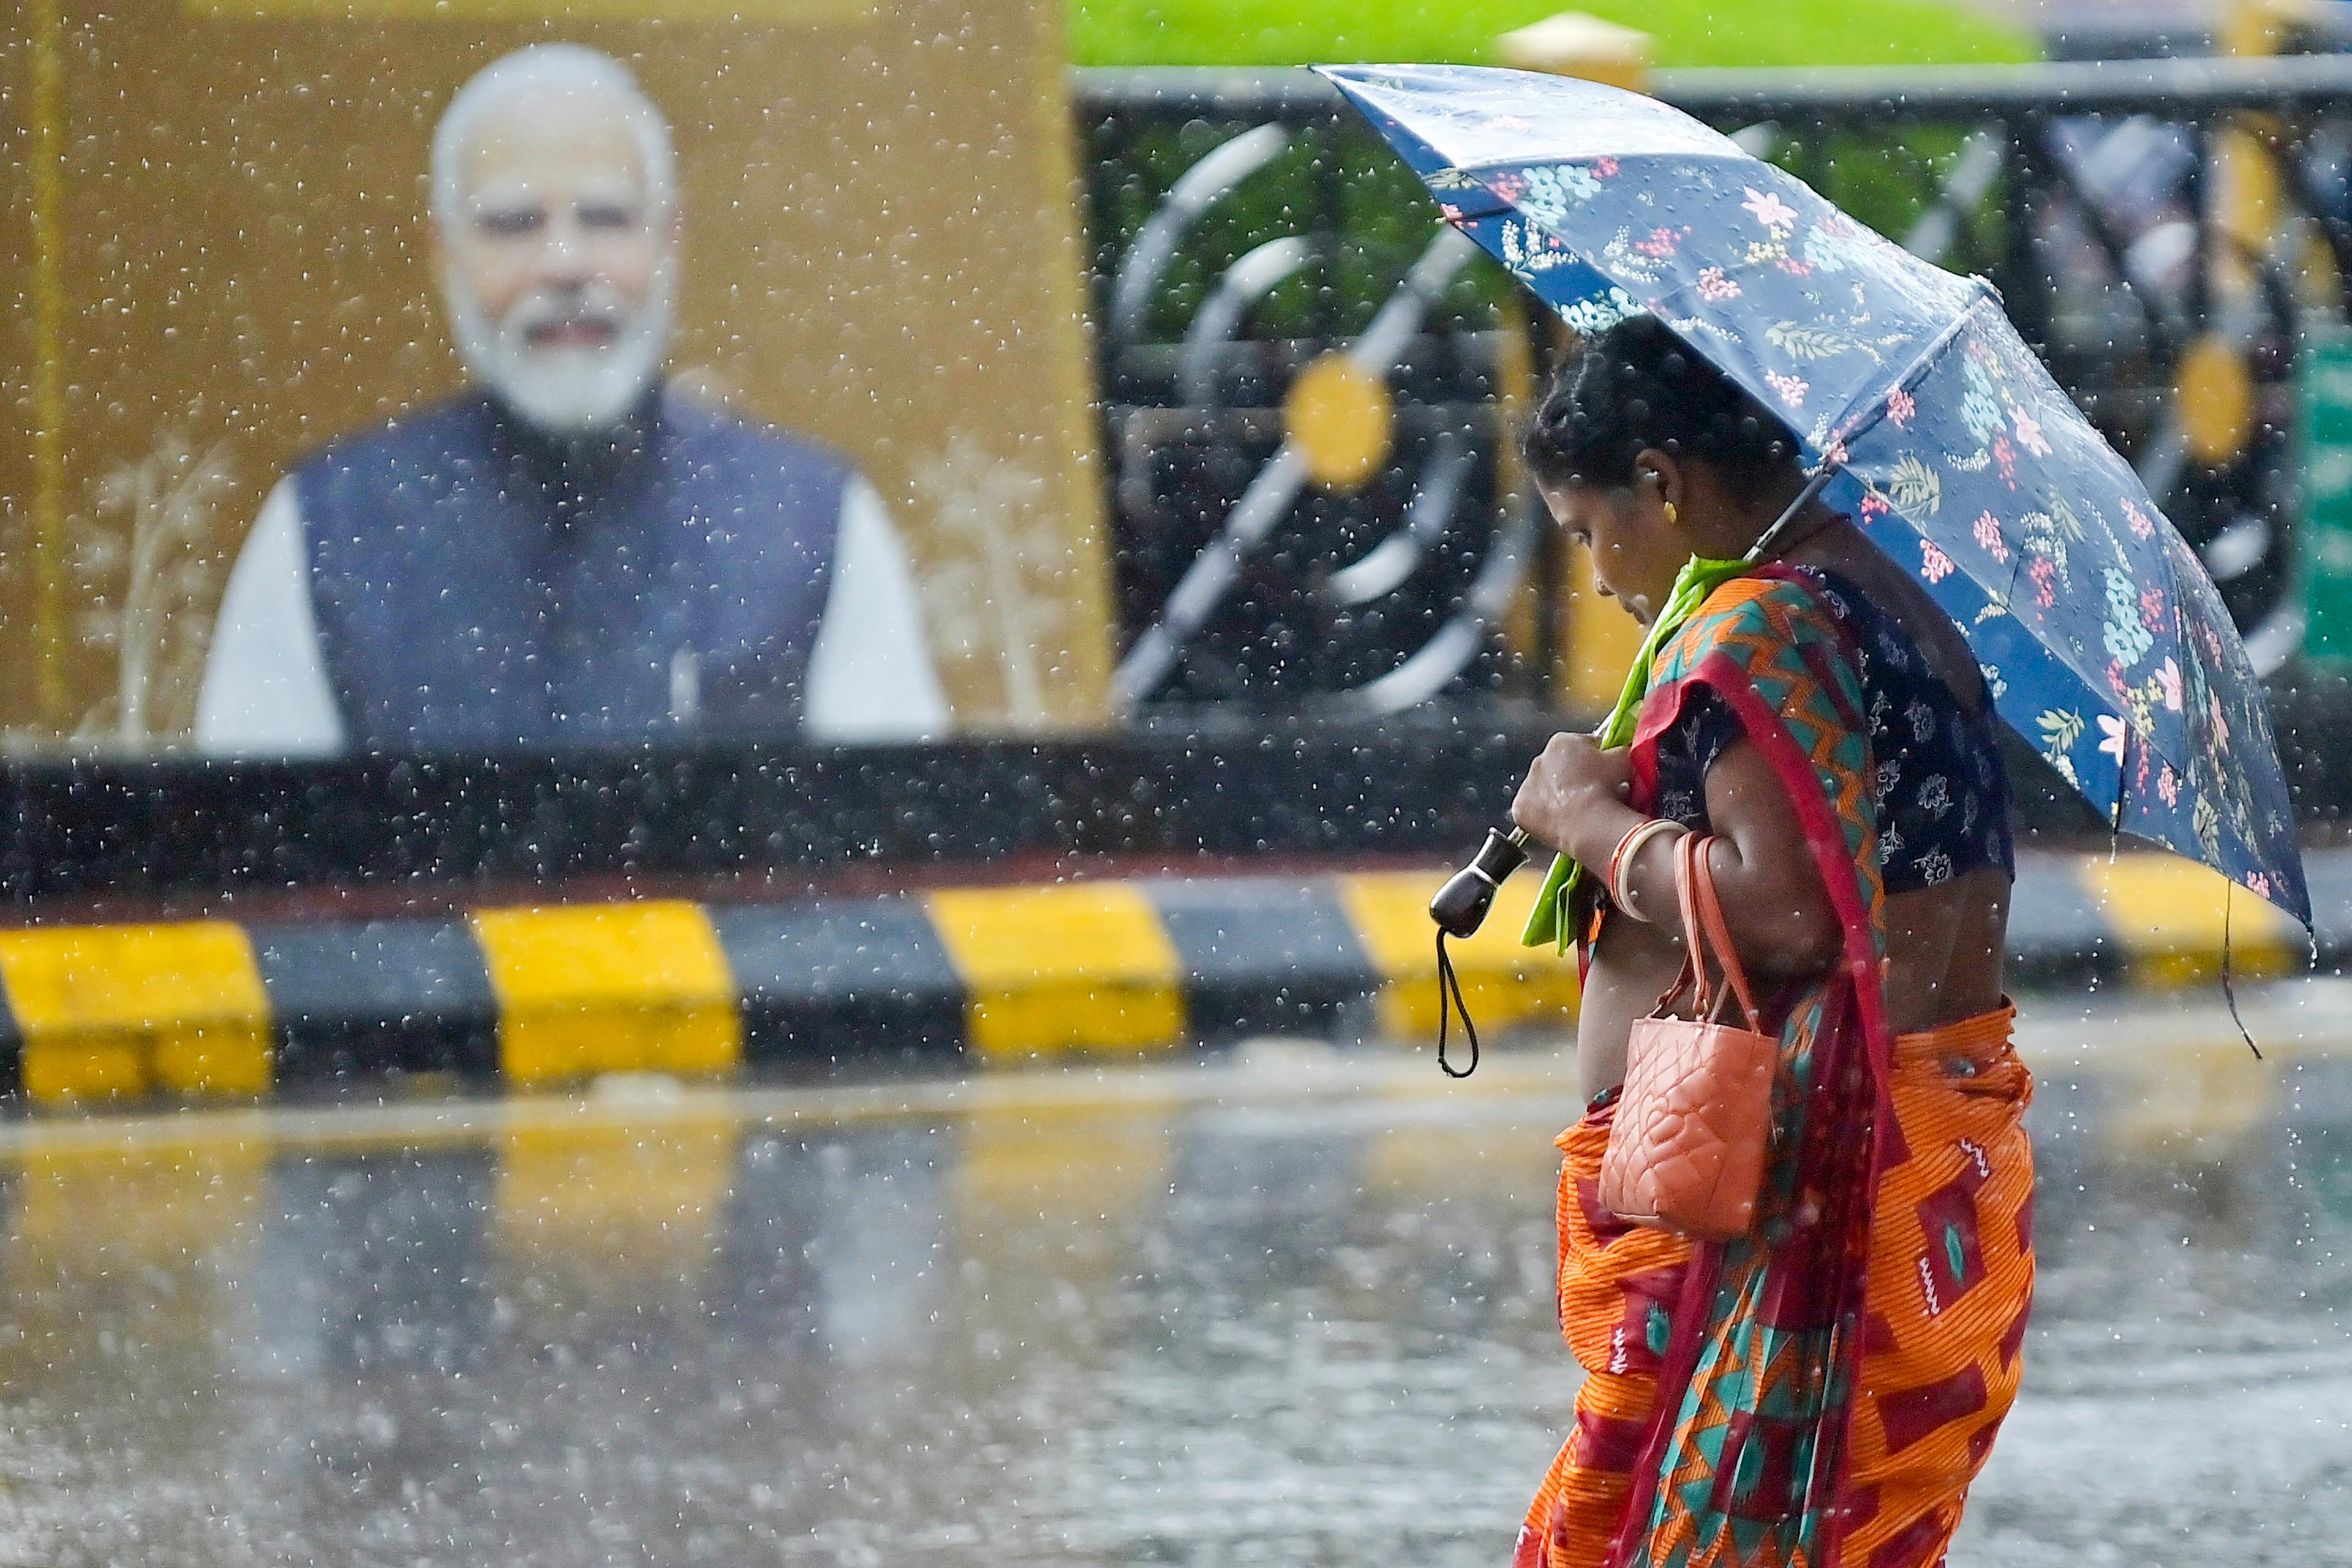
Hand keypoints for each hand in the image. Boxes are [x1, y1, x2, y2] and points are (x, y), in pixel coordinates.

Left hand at [1511, 732, 1634, 855]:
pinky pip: (1534, 811)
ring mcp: (1527, 785)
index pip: (1581, 745)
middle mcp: (1539, 759)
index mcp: (1561, 742)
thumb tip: (1622, 751)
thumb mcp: (1624, 760)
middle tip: (1592, 793)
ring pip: (1545, 789)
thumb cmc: (1606, 788)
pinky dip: (1545, 816)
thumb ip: (1620, 750)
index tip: (1605, 771)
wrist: (1589, 822)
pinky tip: (1562, 822)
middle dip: (1574, 777)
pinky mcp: (1520, 809)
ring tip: (1578, 810)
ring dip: (1558, 796)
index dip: (1596, 758)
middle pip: (1560, 766)